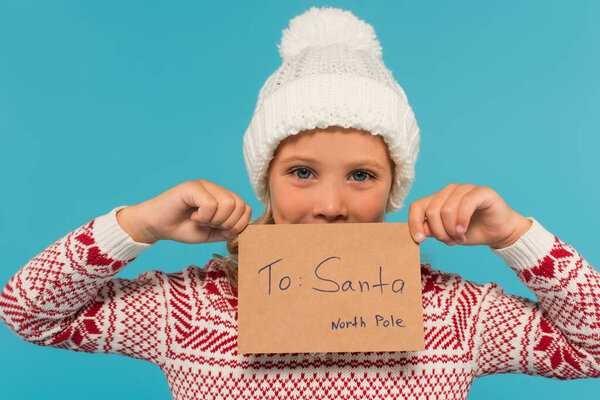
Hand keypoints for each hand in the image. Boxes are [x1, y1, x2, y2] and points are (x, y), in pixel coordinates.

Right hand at [117, 180, 252, 243]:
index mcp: (223, 198)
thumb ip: (228, 231)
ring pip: (227, 204)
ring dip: (214, 220)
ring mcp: (204, 186)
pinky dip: (203, 216)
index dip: (237, 225)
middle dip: (227, 223)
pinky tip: (193, 217)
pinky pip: (210, 204)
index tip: (220, 230)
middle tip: (209, 225)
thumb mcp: (211, 234)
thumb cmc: (183, 228)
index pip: (246, 208)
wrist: (158, 226)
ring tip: (201, 220)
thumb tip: (245, 229)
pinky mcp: (191, 187)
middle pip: (239, 206)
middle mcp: (216, 189)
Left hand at [408, 183, 531, 248]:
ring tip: (460, 237)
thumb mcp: (447, 234)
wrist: (498, 233)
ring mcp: (465, 189)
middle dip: (440, 232)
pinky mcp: (481, 192)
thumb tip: (418, 230)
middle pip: (432, 211)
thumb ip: (432, 230)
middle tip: (451, 241)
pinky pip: (466, 203)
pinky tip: (464, 230)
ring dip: (452, 230)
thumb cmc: (472, 232)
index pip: (417, 206)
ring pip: (446, 209)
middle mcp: (449, 191)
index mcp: (437, 199)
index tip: (420, 240)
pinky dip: (462, 220)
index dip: (414, 223)